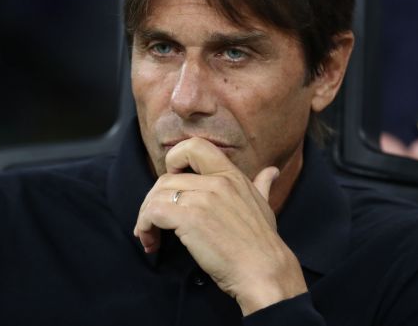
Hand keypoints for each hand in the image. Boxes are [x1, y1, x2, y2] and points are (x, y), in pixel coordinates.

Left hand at [134, 137, 306, 314]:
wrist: (264, 270)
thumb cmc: (262, 243)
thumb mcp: (265, 205)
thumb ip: (262, 185)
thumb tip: (271, 171)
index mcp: (232, 174)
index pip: (194, 146)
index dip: (175, 159)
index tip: (173, 182)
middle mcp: (216, 181)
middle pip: (166, 177)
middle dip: (153, 199)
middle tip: (154, 221)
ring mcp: (203, 199)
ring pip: (156, 195)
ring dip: (146, 216)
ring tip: (150, 236)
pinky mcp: (190, 218)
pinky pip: (153, 213)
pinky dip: (145, 226)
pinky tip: (152, 242)